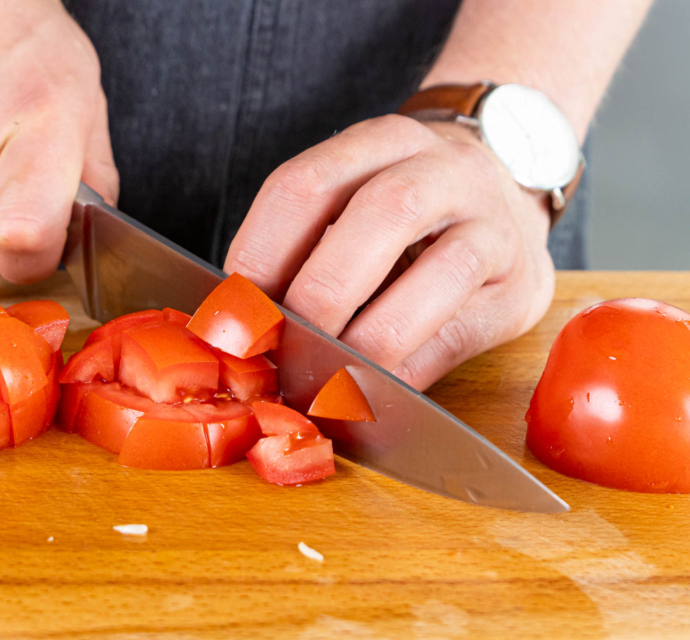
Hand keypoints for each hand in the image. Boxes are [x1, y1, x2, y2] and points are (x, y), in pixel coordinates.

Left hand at [224, 115, 555, 389]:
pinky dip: (404, 373)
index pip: (305, 184)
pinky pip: (458, 336)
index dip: (260, 253)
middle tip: (281, 350)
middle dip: (319, 296)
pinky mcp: (521, 288)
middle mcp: (446, 170)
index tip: (235, 312)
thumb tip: (242, 323)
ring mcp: (495, 226)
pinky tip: (367, 390)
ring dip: (368, 340)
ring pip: (438, 276)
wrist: (505, 191)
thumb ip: (305, 244)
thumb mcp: (354, 197)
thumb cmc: (404, 211)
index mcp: (383, 141)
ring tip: (324, 378)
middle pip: (380, 216)